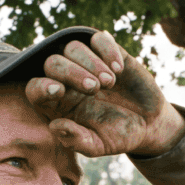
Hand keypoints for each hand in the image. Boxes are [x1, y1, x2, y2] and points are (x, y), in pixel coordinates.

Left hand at [25, 30, 184, 157]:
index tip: (59, 91)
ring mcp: (87, 64)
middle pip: (52, 63)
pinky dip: (107, 50)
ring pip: (73, 47)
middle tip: (95, 89)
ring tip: (110, 83)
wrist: (149, 124)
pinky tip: (120, 69)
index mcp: (58, 103)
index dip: (41, 86)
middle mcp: (67, 80)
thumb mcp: (99, 145)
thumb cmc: (118, 136)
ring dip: (91, 63)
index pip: (36, 88)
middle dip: (71, 73)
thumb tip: (55, 126)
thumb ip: (76, 140)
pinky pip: (98, 39)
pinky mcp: (108, 52)